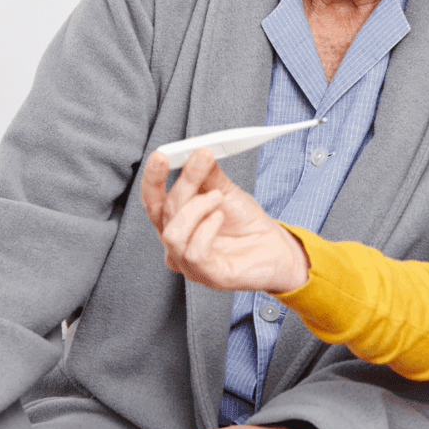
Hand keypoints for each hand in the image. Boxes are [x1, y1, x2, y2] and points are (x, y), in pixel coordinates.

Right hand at [141, 148, 308, 292]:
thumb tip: (197, 151)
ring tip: (219, 196)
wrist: (276, 247)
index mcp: (176, 223)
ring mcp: (190, 264)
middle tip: (203, 158)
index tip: (162, 155)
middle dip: (183, 182)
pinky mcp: (210, 276)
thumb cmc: (246, 223)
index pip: (153, 202)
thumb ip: (208, 175)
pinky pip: (195, 252)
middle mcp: (177, 245)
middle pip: (164, 212)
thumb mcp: (226, 192)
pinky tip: (220, 217)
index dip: (152, 179)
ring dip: (196, 207)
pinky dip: (207, 229)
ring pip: (173, 234)